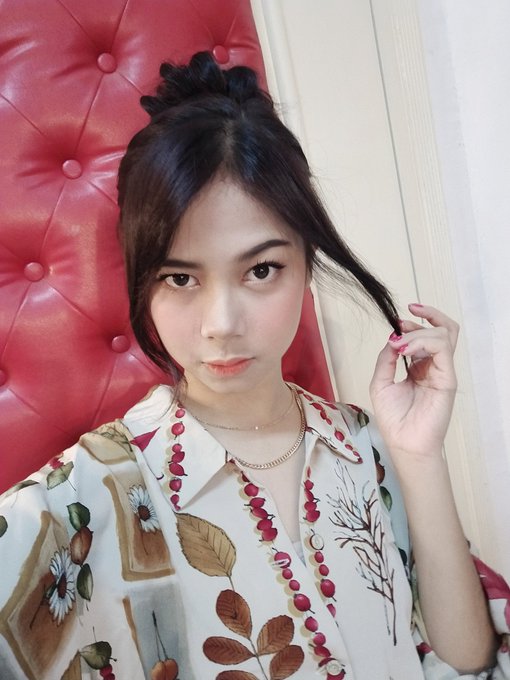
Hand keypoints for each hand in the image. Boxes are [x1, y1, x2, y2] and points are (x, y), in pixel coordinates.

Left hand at [369, 303, 458, 461]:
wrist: (403, 443)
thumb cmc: (394, 419)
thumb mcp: (381, 382)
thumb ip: (386, 359)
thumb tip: (393, 339)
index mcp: (420, 366)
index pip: (427, 335)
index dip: (414, 324)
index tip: (397, 322)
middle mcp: (434, 366)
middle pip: (443, 329)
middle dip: (426, 317)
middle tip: (403, 322)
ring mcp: (442, 371)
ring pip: (445, 335)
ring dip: (419, 333)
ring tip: (401, 345)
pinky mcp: (447, 379)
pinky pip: (443, 350)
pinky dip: (423, 343)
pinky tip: (404, 351)